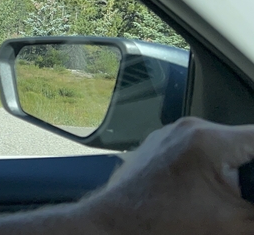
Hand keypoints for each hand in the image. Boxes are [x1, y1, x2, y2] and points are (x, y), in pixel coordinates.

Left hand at [86, 117, 253, 233]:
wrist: (113, 226)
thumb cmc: (165, 224)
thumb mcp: (232, 224)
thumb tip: (253, 195)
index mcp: (210, 138)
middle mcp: (189, 127)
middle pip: (244, 142)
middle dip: (251, 170)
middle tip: (242, 197)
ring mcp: (170, 134)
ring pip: (222, 147)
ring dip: (234, 171)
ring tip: (227, 199)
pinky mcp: (159, 145)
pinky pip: (197, 150)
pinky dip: (211, 169)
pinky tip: (208, 195)